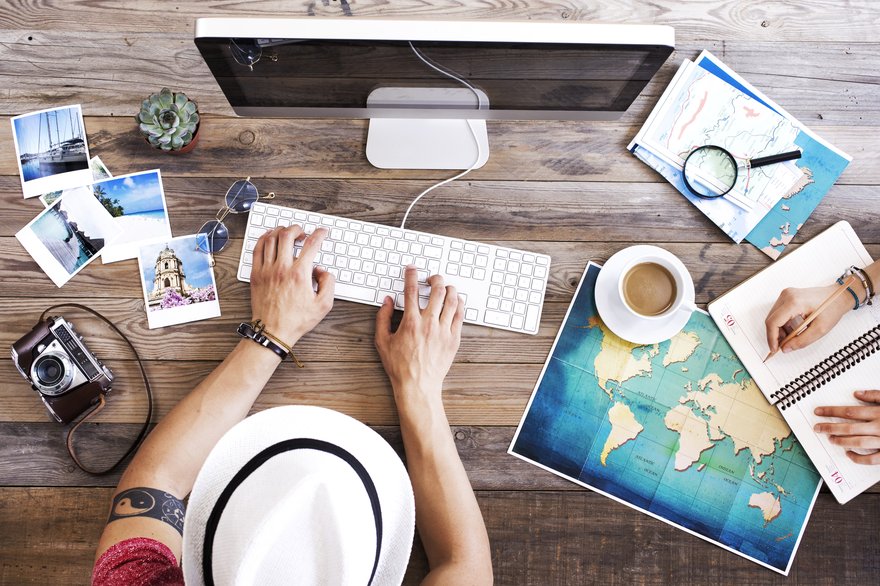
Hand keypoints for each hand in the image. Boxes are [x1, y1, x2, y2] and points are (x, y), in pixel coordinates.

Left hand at [250, 225, 334, 344]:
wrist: (273, 331)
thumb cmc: (296, 320)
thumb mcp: (323, 305)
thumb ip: (328, 283)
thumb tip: (322, 270)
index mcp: (300, 274)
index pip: (312, 244)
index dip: (319, 234)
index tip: (322, 232)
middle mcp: (282, 268)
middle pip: (288, 235)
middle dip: (297, 228)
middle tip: (302, 232)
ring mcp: (267, 270)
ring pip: (271, 239)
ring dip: (280, 231)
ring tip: (287, 232)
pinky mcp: (256, 274)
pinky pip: (257, 249)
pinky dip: (263, 239)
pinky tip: (269, 237)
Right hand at [374, 267, 463, 405]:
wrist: (418, 385)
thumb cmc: (400, 366)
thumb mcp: (383, 341)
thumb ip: (383, 318)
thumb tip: (387, 301)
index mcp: (411, 322)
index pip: (411, 291)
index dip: (411, 275)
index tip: (412, 269)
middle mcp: (429, 324)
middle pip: (437, 290)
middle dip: (435, 278)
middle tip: (432, 278)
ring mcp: (443, 331)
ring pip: (452, 300)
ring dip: (449, 288)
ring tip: (445, 287)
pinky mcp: (453, 339)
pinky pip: (460, 315)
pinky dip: (459, 304)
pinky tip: (455, 301)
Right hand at [764, 285, 851, 353]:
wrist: (839, 296)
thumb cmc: (832, 308)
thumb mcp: (820, 329)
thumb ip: (801, 341)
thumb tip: (786, 348)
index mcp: (794, 302)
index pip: (773, 322)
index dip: (771, 337)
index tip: (775, 349)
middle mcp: (787, 296)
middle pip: (771, 319)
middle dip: (776, 335)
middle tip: (785, 345)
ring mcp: (786, 295)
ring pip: (773, 317)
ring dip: (779, 329)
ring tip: (793, 336)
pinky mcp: (787, 296)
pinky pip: (778, 313)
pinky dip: (783, 323)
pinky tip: (793, 328)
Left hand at [814, 390, 879, 463]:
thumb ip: (876, 396)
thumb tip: (857, 393)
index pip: (849, 411)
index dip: (832, 411)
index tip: (818, 412)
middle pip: (849, 427)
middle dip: (830, 427)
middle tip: (817, 428)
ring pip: (857, 443)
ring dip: (841, 441)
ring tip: (830, 439)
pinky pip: (872, 459)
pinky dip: (858, 458)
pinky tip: (849, 454)